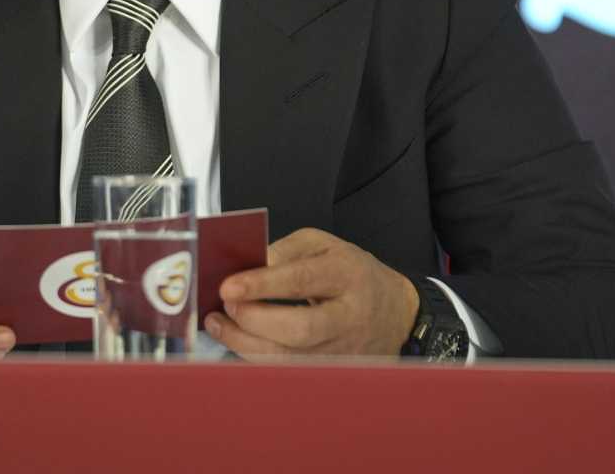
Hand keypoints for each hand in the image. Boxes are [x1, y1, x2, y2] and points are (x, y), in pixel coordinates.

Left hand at [204, 228, 418, 358]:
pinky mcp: (334, 371)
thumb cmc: (352, 273)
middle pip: (300, 329)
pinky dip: (257, 357)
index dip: (261, 285)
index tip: (228, 287)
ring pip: (291, 358)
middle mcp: (349, 317)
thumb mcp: (323, 244)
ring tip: (219, 324)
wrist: (394, 309)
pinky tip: (239, 339)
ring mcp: (344, 350)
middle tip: (226, 305)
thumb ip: (284, 250)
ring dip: (246, 343)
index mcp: (347, 275)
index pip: (302, 280)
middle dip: (253, 319)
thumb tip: (248, 266)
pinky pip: (289, 371)